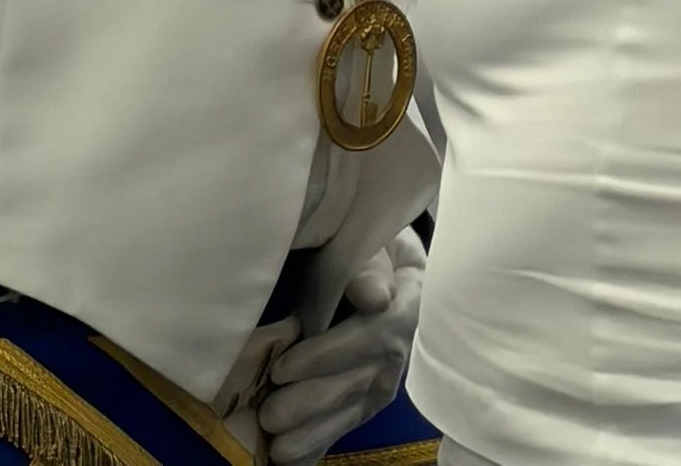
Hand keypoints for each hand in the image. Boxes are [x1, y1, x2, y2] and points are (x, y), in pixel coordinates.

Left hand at [257, 230, 424, 463]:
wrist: (390, 258)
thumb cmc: (371, 241)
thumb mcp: (372, 237)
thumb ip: (368, 261)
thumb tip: (373, 297)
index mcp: (411, 298)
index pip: (372, 333)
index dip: (328, 354)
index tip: (284, 367)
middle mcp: (405, 345)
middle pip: (360, 379)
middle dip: (312, 401)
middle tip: (269, 414)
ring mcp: (388, 375)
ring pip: (354, 407)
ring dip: (315, 430)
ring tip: (277, 447)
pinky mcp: (372, 395)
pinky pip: (349, 422)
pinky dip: (321, 442)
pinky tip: (295, 459)